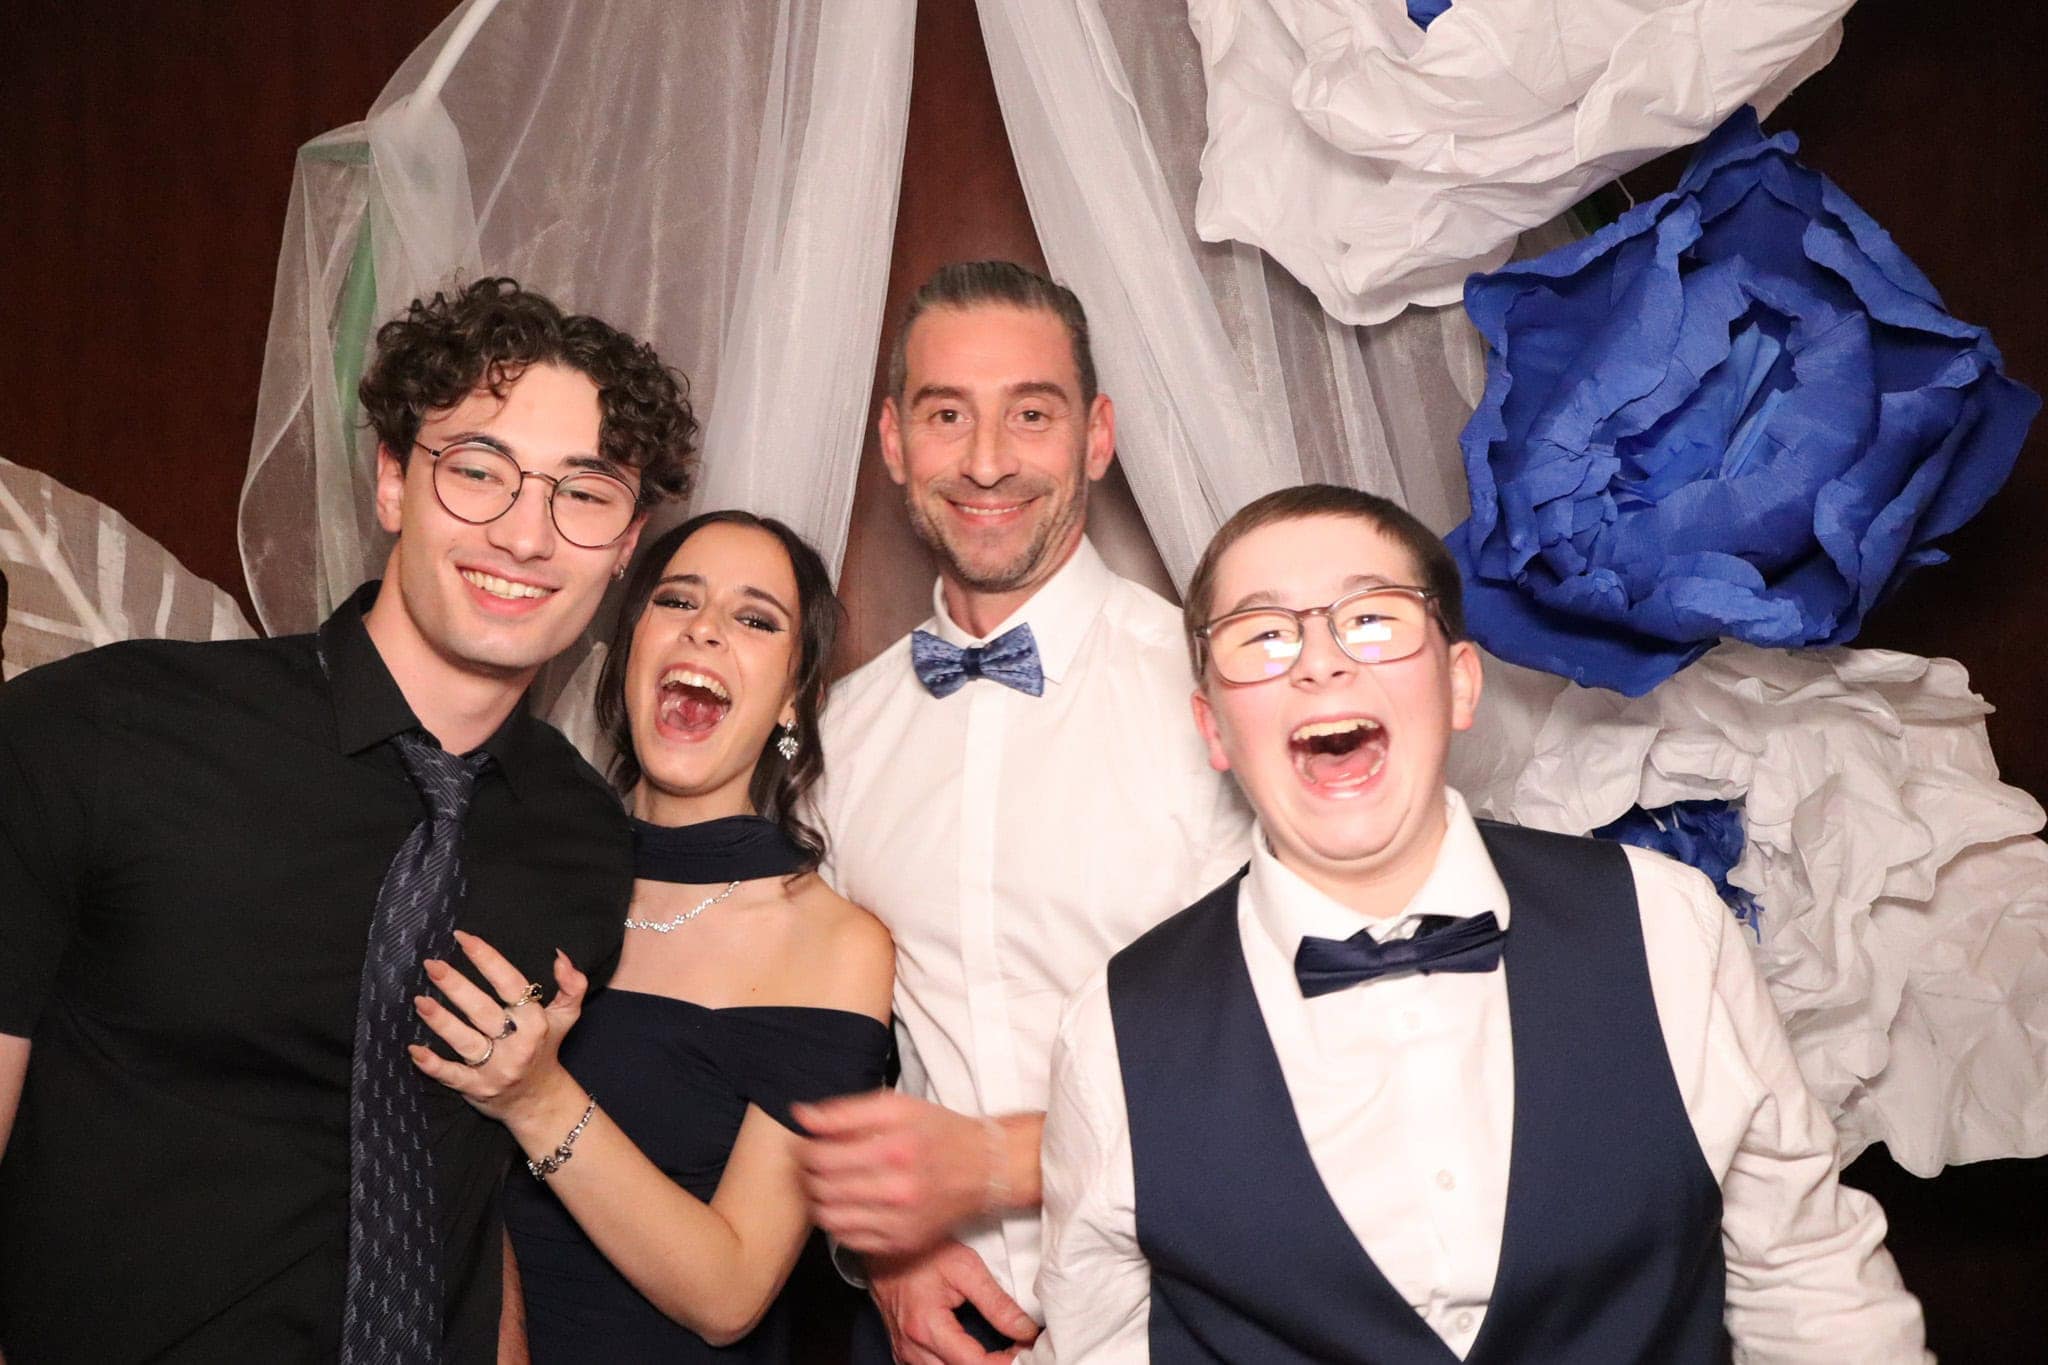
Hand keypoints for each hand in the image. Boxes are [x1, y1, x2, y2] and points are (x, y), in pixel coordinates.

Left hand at [409, 930, 584, 1125]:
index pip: (511, 985)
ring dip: (441, 1021)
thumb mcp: (565, 1017)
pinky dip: (432, 1065)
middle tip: (432, 964)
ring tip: (419, 1000)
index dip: (488, 959)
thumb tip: (560, 956)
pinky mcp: (477, 1089)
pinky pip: (452, 1076)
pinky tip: (414, 1050)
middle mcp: (518, 1045)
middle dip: (456, 986)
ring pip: (465, 1042)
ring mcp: (496, 1069)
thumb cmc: (545, 1048)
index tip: (463, 938)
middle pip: (483, 1011)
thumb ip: (571, 985)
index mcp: (537, 1022)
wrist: (539, 1101)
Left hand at [793, 1091, 997, 1255]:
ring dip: (817, 1200)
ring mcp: (899, 1223)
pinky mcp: (901, 1243)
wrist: (983, 1168)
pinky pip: (849, 1239)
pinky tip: (845, 1204)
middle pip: (823, 1189)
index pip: (822, 1158)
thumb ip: (845, 1111)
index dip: (805, 1151)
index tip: (807, 1145)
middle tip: (810, 1165)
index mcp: (895, 1150)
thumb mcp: (897, 1107)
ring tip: (823, 1185)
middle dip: (808, 1175)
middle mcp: (897, 1191)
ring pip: (830, 1218)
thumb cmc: (937, 1132)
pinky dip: (838, 1222)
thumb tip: (801, 1115)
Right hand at [869, 1240, 1039, 1364]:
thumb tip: (1025, 1329)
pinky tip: (974, 1356)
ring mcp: (904, 1353)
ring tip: (1000, 1353)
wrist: (884, 1247)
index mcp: (927, 1327)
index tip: (1026, 1348)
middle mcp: (912, 1348)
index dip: (1006, 1362)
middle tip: (1017, 1350)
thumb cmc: (921, 1252)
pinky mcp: (903, 1351)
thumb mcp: (965, 1268)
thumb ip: (997, 1303)